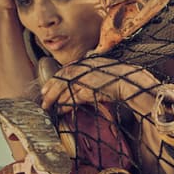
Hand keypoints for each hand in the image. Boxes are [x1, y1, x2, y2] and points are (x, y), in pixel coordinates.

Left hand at [40, 57, 161, 115]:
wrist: (131, 81)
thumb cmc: (119, 78)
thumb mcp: (101, 73)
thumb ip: (89, 76)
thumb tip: (79, 88)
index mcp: (85, 64)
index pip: (64, 71)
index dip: (53, 80)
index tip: (46, 88)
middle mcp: (83, 69)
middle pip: (60, 79)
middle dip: (49, 90)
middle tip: (43, 100)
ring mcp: (85, 78)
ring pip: (64, 88)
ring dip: (55, 98)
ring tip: (49, 106)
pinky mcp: (89, 89)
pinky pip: (74, 98)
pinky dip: (66, 104)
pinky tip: (62, 109)